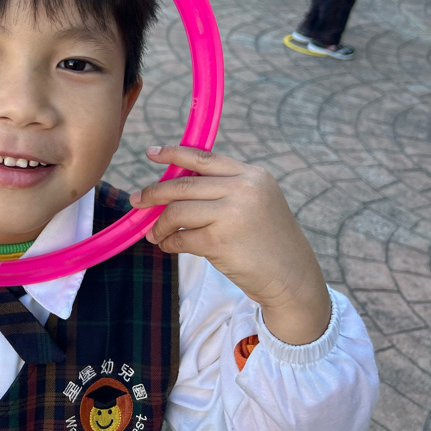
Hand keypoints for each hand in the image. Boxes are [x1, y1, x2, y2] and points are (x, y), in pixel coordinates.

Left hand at [130, 145, 331, 344]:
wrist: (293, 277)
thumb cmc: (268, 240)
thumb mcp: (256, 201)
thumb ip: (223, 188)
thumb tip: (172, 183)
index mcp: (252, 175)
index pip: (203, 158)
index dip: (173, 154)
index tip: (151, 153)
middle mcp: (243, 189)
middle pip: (182, 185)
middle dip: (153, 193)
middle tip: (136, 201)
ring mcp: (232, 214)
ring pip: (177, 211)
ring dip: (159, 224)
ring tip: (154, 233)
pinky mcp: (220, 240)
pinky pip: (181, 236)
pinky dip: (169, 242)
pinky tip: (168, 246)